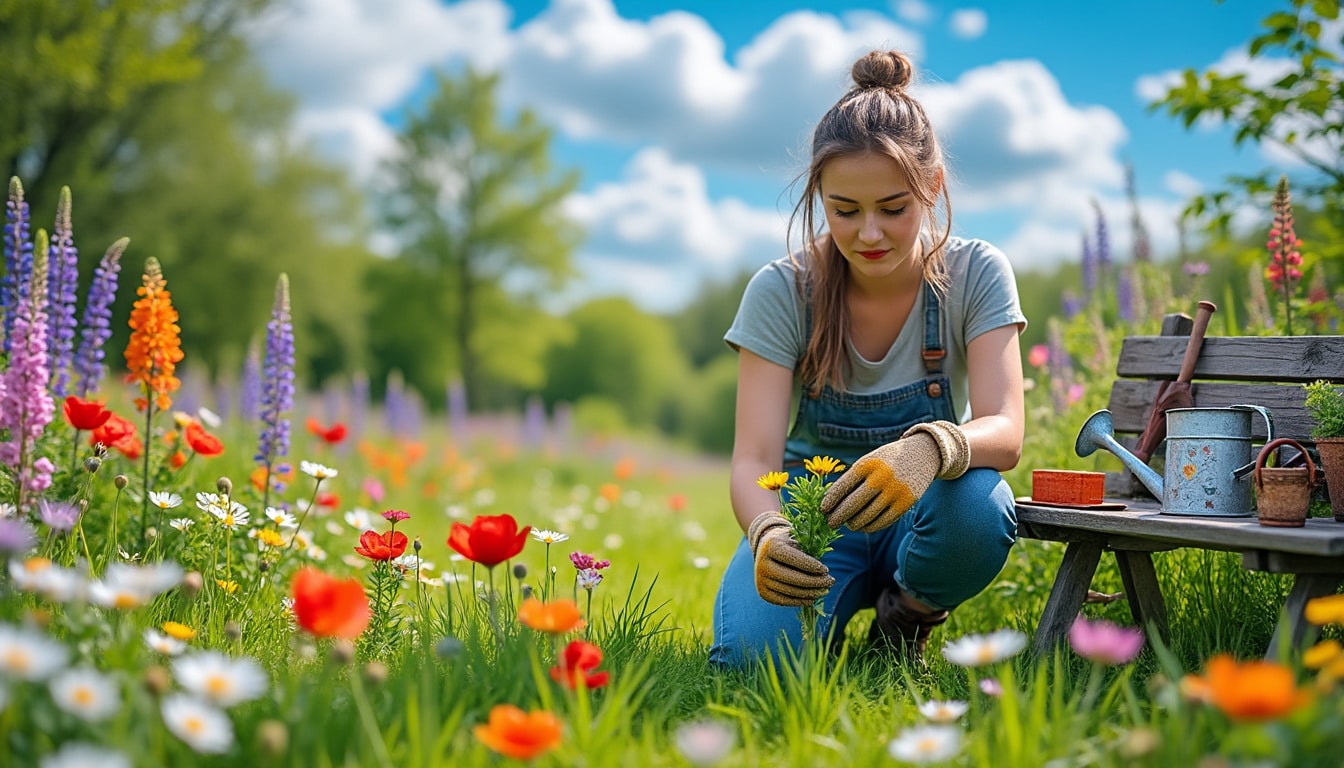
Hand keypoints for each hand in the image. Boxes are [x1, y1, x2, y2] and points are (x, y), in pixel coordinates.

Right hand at [748, 512, 833, 606]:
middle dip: (815, 582)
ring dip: (811, 593)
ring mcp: (761, 580)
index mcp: (771, 546)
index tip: (826, 570)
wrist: (764, 550)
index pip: (794, 559)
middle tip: (830, 582)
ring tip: (825, 590)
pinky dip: (800, 601)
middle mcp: (762, 564)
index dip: (812, 566)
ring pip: (790, 591)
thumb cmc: (787, 543)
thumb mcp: (797, 539)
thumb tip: (824, 572)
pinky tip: (813, 598)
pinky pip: (784, 600)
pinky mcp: (763, 593)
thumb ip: (809, 550)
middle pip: (793, 578)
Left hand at [821, 420, 969, 532]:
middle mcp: (881, 477)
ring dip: (854, 524)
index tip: (822, 510)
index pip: (842, 486)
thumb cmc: (887, 459)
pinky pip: (884, 521)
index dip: (830, 501)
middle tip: (830, 523)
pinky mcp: (906, 503)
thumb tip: (832, 502)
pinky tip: (864, 527)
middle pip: (853, 504)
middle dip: (838, 516)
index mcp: (867, 464)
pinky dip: (871, 527)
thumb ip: (853, 478)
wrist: (923, 454)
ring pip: (867, 516)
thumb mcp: (870, 460)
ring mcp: (895, 491)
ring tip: (848, 525)